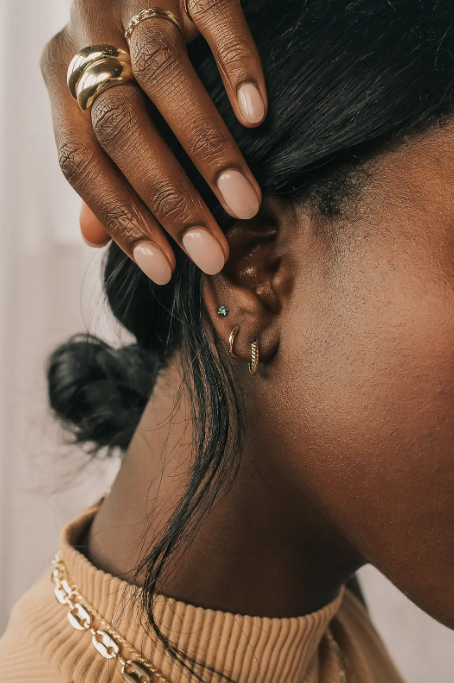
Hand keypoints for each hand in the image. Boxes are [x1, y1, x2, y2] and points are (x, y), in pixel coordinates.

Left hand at [41, 0, 266, 283]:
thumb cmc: (126, 56)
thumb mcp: (100, 106)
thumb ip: (99, 167)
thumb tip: (91, 236)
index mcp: (62, 79)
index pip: (80, 161)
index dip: (121, 220)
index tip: (165, 269)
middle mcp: (88, 36)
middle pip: (120, 128)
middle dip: (169, 199)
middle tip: (212, 251)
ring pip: (162, 76)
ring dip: (206, 148)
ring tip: (243, 203)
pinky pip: (212, 14)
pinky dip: (235, 66)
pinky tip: (257, 115)